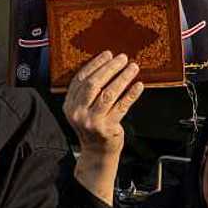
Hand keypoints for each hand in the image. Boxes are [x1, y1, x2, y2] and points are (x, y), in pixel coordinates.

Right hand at [63, 52, 143, 205]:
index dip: (95, 64)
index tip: (108, 54)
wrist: (97, 153)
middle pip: (94, 84)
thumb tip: (105, 64)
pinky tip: (138, 85)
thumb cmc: (93, 125)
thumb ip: (87, 91)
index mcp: (69, 105)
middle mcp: (78, 113)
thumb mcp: (82, 109)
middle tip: (122, 58)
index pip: (81, 79)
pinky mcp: (107, 128)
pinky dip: (131, 94)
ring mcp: (93, 121)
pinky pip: (122, 107)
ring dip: (123, 78)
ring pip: (109, 94)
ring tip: (133, 67)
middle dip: (110, 68)